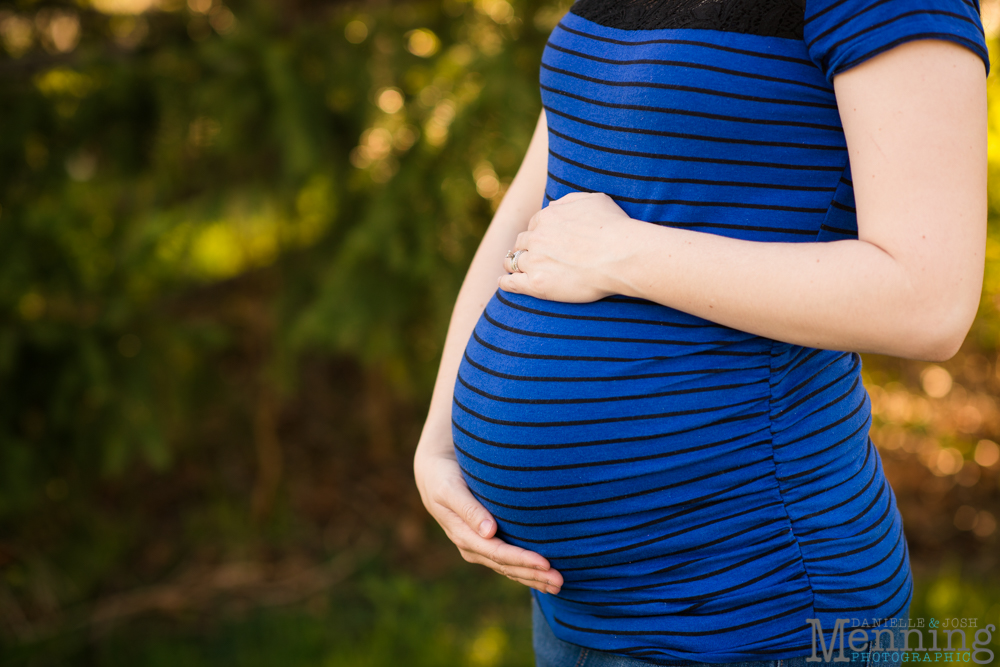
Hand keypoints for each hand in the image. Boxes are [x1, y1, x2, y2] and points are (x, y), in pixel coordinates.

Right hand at [413, 445, 563, 594]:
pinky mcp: (484, 544)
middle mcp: (470, 546)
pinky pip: (506, 563)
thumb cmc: (443, 477)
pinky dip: (525, 570)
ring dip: (532, 578)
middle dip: (533, 575)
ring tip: (558, 584)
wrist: (432, 476)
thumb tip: (489, 531)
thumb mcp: (451, 489)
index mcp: (463, 535)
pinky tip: (542, 576)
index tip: (546, 563)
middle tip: (560, 581)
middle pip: (506, 566)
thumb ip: (469, 509)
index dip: (522, 559)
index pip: (498, 552)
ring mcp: (477, 548)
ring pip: (508, 568)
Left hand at [498, 192, 640, 300]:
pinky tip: (503, 283)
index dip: (536, 234)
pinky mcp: (537, 284)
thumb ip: (569, 201)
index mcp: (547, 217)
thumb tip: (552, 205)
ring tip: (511, 270)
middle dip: (523, 248)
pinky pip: (511, 283)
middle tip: (526, 256)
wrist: (621, 255)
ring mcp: (535, 261)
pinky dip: (505, 283)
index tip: (539, 242)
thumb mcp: (593, 200)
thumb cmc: (614, 227)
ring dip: (512, 264)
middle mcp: (536, 237)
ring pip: (513, 262)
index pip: (533, 226)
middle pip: (521, 243)